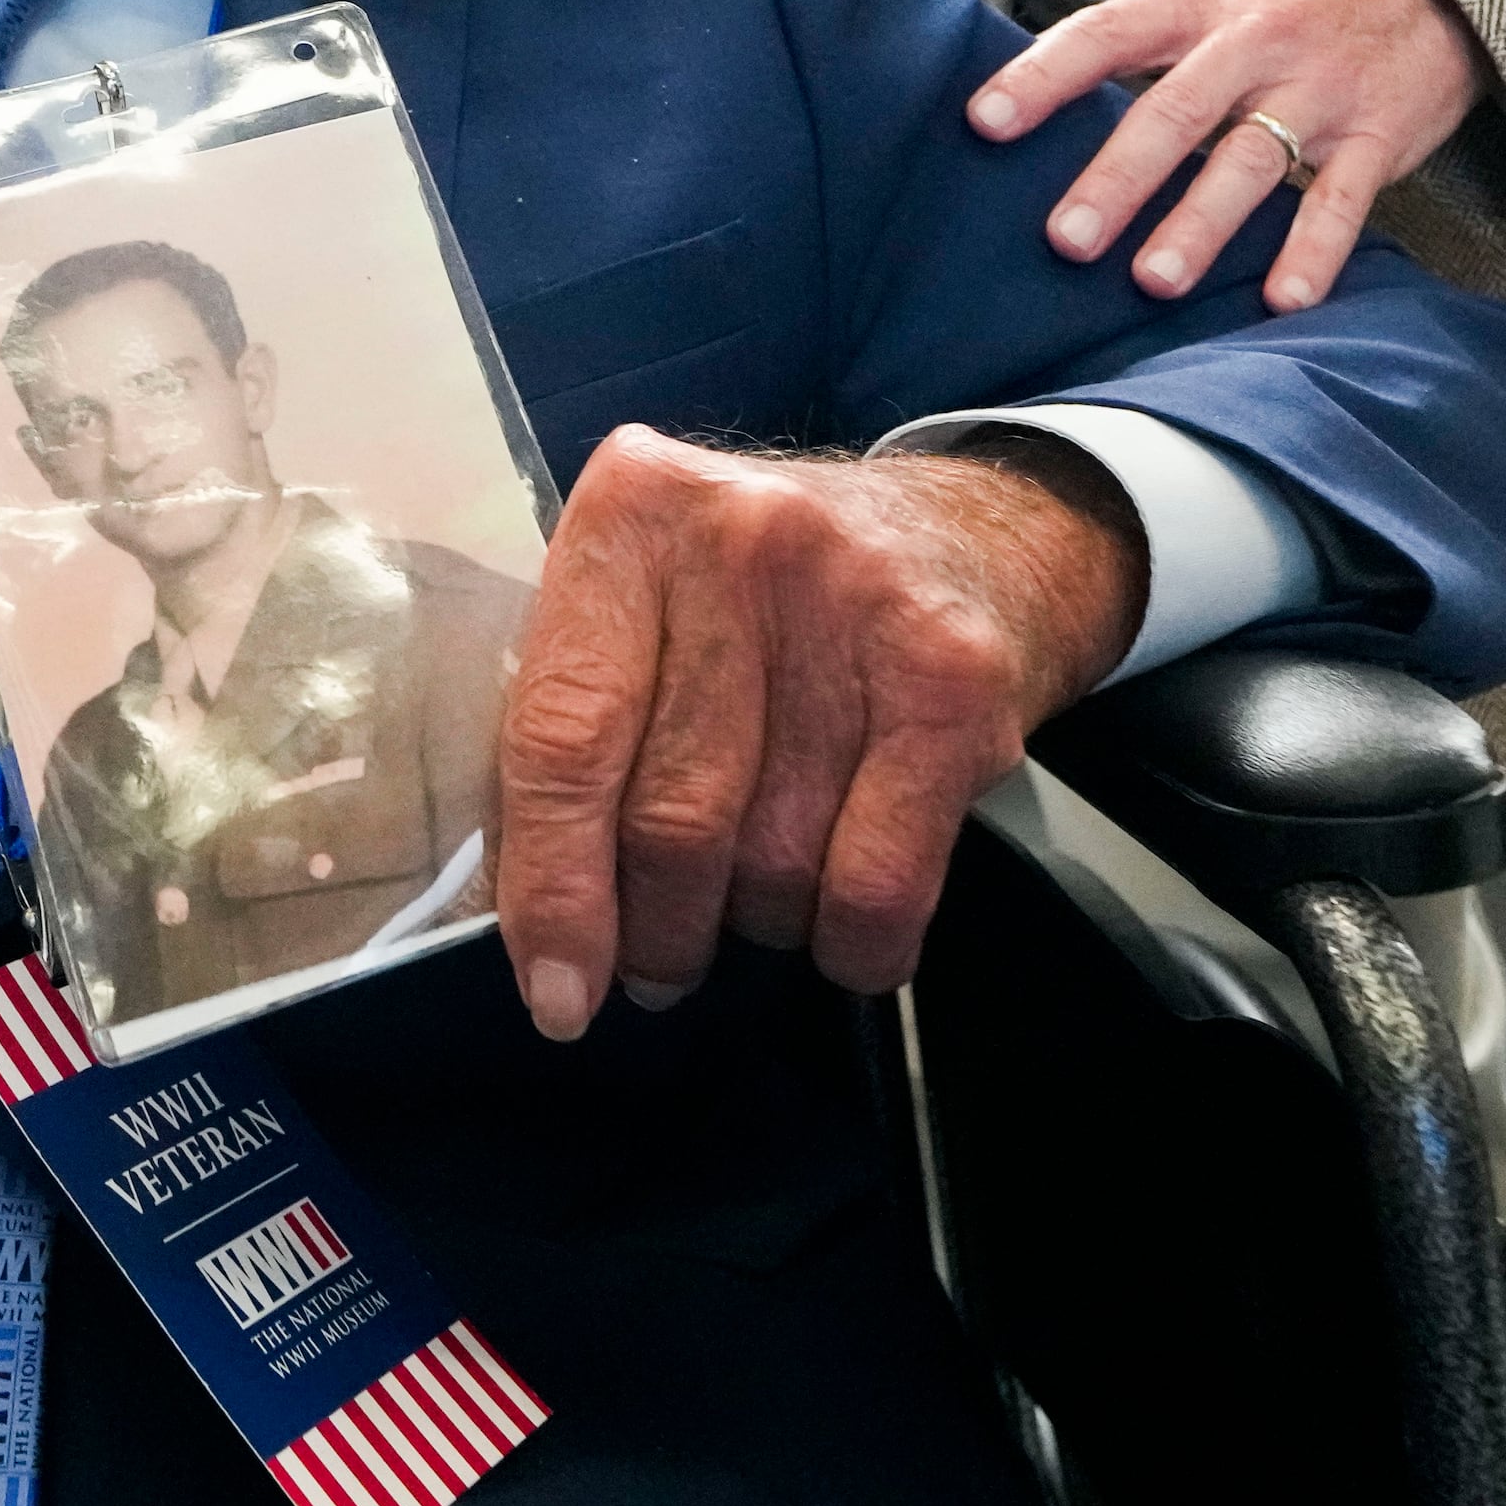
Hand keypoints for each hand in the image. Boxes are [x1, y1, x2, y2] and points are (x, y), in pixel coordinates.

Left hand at [492, 429, 1146, 1033]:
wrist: (982, 533)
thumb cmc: (777, 593)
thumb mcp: (653, 602)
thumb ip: (578, 716)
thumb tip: (523, 909)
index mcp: (633, 516)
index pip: (562, 737)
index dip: (553, 888)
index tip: (554, 989)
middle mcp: (741, 540)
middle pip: (669, 815)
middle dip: (655, 930)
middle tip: (655, 964)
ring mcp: (857, 603)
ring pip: (771, 861)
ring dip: (755, 925)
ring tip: (756, 901)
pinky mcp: (955, 681)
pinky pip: (875, 883)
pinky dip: (850, 944)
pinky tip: (844, 931)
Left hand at [967, 0, 1492, 313]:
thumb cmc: (1296, 4)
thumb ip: (1142, 45)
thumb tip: (1028, 103)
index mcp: (1201, 5)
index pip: (1106, 32)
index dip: (1043, 76)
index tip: (984, 122)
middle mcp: (1255, 43)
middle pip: (1175, 110)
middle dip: (1118, 177)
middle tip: (1067, 239)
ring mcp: (1319, 90)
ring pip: (1251, 160)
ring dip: (1200, 223)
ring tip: (1154, 279)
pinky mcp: (1379, 134)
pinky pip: (1342, 200)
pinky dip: (1313, 252)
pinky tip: (1282, 300)